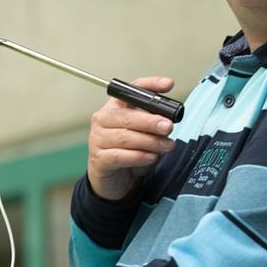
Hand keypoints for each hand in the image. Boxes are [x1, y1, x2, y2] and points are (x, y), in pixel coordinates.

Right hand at [88, 76, 176, 200]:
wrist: (114, 181)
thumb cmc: (129, 153)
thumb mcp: (144, 135)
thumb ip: (154, 126)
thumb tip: (169, 120)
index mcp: (115, 107)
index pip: (131, 90)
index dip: (150, 85)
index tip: (168, 85)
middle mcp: (103, 120)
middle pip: (127, 116)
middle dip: (150, 121)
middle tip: (168, 126)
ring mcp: (98, 139)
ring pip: (125, 137)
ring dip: (149, 142)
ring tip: (166, 146)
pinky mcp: (99, 159)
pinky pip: (119, 156)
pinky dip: (138, 156)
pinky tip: (151, 157)